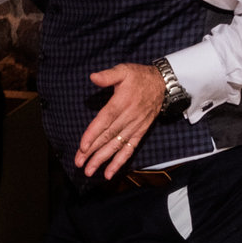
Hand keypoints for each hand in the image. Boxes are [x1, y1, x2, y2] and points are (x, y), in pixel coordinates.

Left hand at [75, 62, 165, 178]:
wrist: (162, 85)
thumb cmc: (139, 77)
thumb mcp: (124, 70)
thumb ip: (108, 75)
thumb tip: (93, 77)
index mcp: (121, 102)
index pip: (105, 120)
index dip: (93, 134)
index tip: (82, 146)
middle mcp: (128, 117)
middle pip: (108, 137)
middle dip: (92, 152)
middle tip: (79, 163)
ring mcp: (134, 127)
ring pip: (116, 146)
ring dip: (102, 160)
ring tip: (89, 170)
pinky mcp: (140, 133)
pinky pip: (129, 149)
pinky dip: (119, 162)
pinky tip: (109, 173)